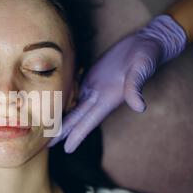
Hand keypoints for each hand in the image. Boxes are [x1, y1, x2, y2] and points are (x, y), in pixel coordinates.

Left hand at [49, 15, 186, 152]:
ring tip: (47, 129)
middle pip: (76, 118)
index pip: (89, 122)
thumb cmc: (146, 56)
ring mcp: (94, 87)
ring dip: (61, 119)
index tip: (66, 150)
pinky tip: (54, 105)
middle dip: (62, 132)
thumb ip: (136, 87)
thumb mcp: (141, 69)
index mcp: (108, 99)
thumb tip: (140, 107)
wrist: (147, 43)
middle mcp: (99, 96)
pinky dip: (64, 101)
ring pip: (73, 107)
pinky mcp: (92, 77)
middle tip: (46, 145)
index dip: (77, 135)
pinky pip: (74, 92)